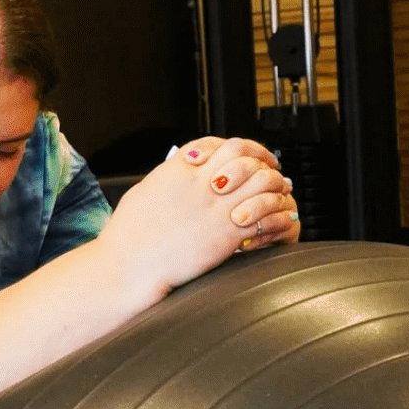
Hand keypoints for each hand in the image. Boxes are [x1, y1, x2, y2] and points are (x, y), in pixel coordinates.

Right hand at [103, 136, 296, 290]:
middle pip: (244, 155)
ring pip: (262, 181)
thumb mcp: (144, 191)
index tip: (246, 153)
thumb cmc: (129, 235)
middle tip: (271, 166)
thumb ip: (168, 177)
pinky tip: (279, 216)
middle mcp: (200, 184)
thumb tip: (181, 170)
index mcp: (177, 169)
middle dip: (262, 158)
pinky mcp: (226, 234)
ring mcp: (216, 208)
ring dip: (275, 183)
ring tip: (279, 190)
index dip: (236, 145)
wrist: (130, 265)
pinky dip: (277, 213)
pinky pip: (265, 215)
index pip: (216, 144)